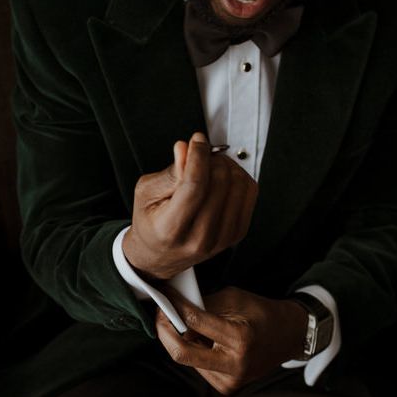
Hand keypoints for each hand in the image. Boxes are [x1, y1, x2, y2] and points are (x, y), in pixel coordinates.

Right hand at [123, 132, 257, 279]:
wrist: (161, 256)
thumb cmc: (151, 221)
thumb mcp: (146, 194)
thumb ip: (169, 172)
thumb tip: (185, 148)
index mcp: (171, 229)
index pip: (194, 185)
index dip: (198, 156)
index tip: (197, 140)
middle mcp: (200, 238)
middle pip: (220, 182)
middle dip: (211, 158)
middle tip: (200, 153)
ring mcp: (222, 238)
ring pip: (238, 184)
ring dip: (226, 165)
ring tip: (210, 165)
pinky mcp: (237, 233)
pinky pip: (249, 192)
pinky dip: (238, 177)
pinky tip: (223, 177)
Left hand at [155, 285, 308, 394]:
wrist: (287, 337)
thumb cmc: (262, 313)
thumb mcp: (236, 298)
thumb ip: (205, 304)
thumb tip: (174, 305)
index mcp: (240, 338)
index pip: (195, 322)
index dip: (175, 307)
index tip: (164, 296)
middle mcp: (235, 364)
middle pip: (181, 353)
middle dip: (164, 331)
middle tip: (160, 314)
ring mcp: (230, 380)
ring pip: (188, 359)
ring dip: (182, 340)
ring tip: (192, 325)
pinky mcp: (226, 388)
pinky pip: (198, 367)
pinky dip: (196, 351)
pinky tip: (208, 342)